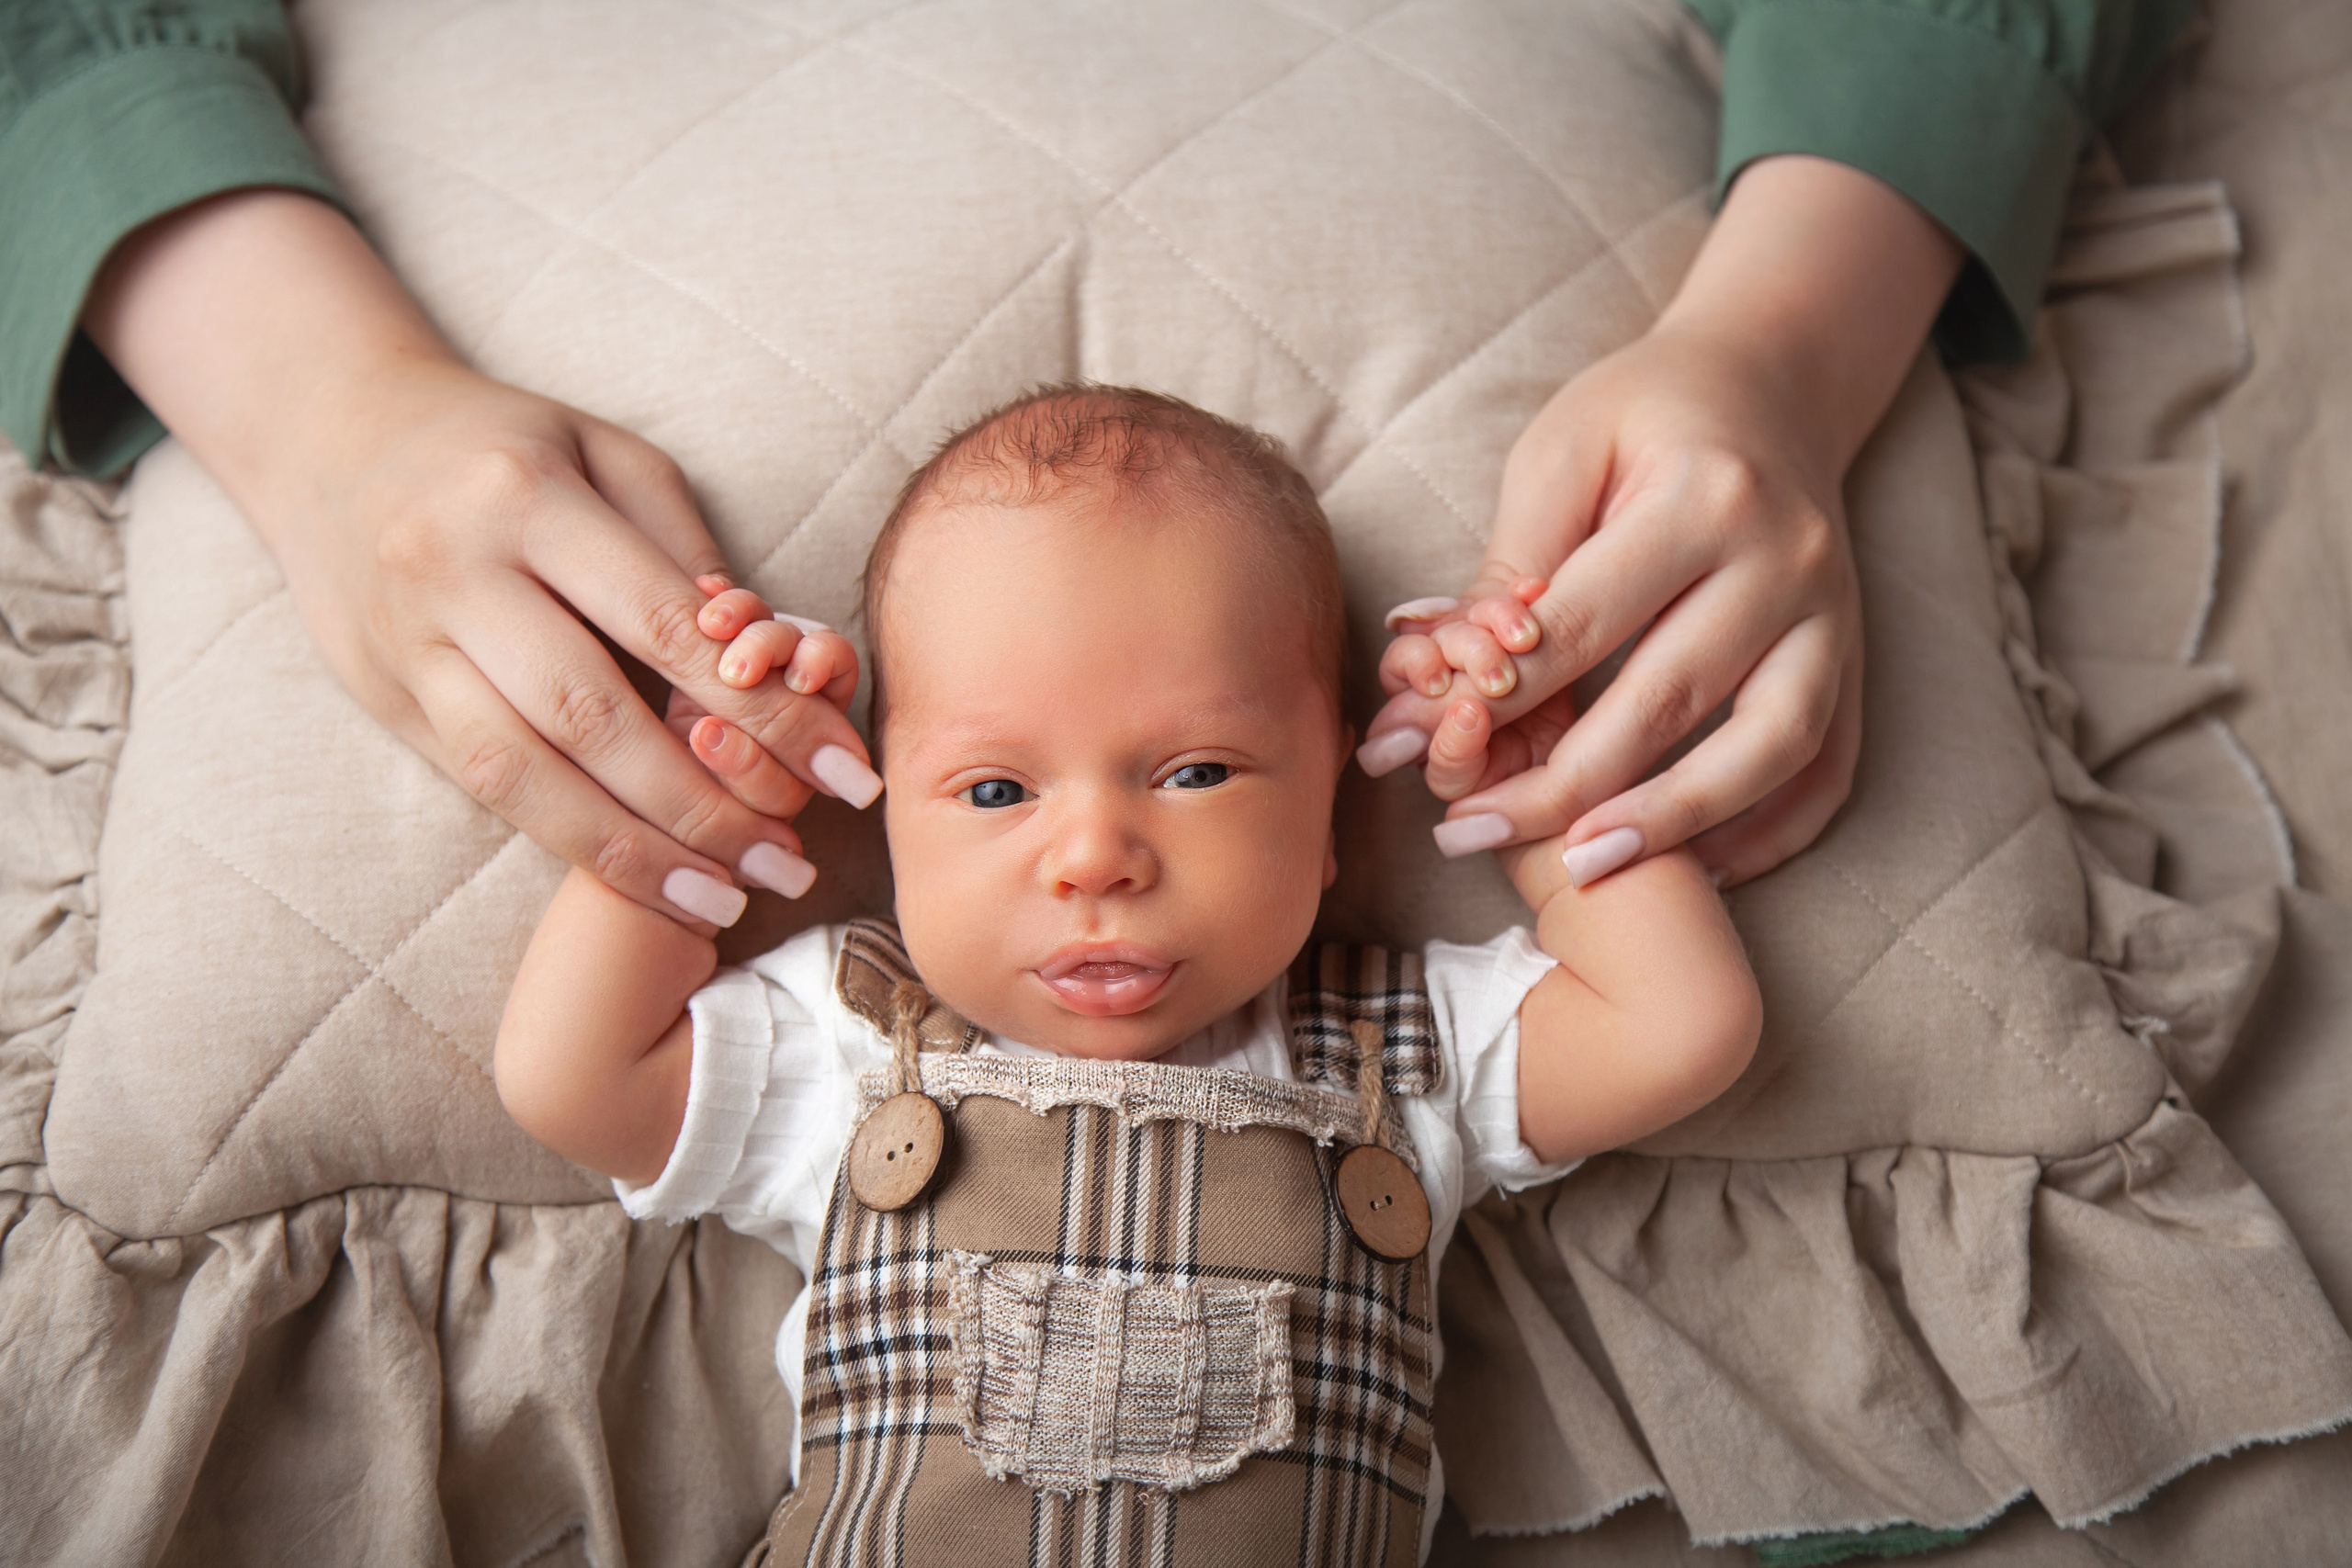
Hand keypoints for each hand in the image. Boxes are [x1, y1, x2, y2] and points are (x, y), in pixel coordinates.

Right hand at [84, 192, 883, 927]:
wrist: (328, 430)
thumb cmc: (507, 445)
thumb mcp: (610, 459)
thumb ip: (687, 559)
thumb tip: (779, 665)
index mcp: (527, 499)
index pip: (666, 627)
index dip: (765, 712)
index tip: (847, 774)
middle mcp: (456, 574)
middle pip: (591, 717)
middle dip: (704, 805)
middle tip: (791, 865)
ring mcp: (409, 644)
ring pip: (524, 773)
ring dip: (631, 851)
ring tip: (722, 901)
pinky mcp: (386, 697)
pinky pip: (482, 784)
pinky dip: (567, 837)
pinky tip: (640, 874)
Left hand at [1357, 157, 1959, 888]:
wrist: (1770, 386)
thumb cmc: (1642, 420)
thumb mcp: (1561, 455)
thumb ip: (1508, 565)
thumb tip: (1427, 679)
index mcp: (1706, 495)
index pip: (1589, 621)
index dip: (1503, 696)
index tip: (1425, 753)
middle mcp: (1787, 560)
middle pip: (1669, 697)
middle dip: (1562, 781)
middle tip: (1470, 832)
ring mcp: (1834, 618)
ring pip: (1766, 747)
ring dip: (1672, 821)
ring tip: (1582, 868)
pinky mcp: (1858, 661)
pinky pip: (1830, 769)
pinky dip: (1775, 832)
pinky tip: (1703, 870)